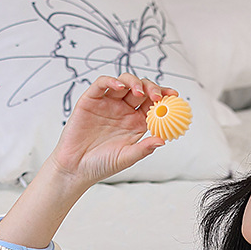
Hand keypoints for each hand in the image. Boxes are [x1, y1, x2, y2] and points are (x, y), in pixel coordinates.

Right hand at [49, 72, 178, 186]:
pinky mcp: (91, 100)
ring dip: (134, 82)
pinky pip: (102, 84)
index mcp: (136, 122)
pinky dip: (111, 81)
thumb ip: (144, 148)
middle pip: (141, 89)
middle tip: (156, 96)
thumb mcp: (126, 158)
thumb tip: (162, 140)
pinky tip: (120, 87)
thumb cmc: (101, 165)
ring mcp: (108, 103)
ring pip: (124, 82)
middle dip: (152, 88)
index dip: (164, 96)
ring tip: (139, 92)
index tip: (174, 95)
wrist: (75, 168)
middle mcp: (123, 110)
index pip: (153, 103)